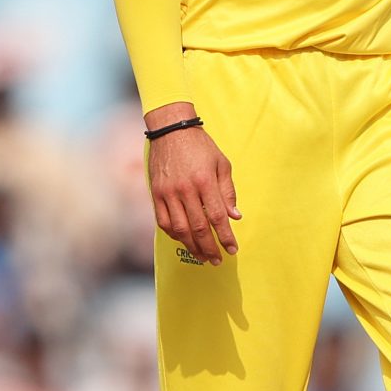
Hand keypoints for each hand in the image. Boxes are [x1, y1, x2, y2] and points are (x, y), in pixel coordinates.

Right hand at [145, 103, 238, 264]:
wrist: (170, 130)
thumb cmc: (200, 146)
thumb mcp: (221, 164)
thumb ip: (228, 191)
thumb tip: (235, 217)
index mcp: (205, 181)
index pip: (217, 217)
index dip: (225, 237)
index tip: (232, 250)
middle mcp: (186, 189)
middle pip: (199, 227)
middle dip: (210, 247)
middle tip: (217, 260)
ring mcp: (168, 192)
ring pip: (180, 229)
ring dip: (192, 246)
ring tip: (202, 255)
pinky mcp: (156, 193)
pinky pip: (164, 221)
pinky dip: (174, 234)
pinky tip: (184, 239)